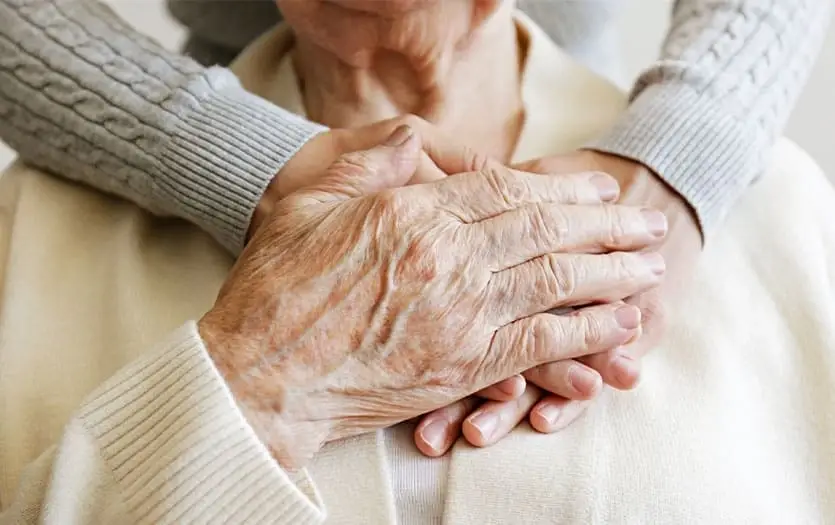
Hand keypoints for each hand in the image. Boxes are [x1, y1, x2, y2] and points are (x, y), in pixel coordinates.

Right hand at [199, 127, 666, 469]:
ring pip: (557, 282)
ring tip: (651, 267)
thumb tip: (424, 147)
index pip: (508, 189)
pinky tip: (620, 326)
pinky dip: (587, 333)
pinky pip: (542, 343)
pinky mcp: (462, 366)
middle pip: (546, 231)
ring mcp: (460, 314)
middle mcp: (447, 258)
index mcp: (412, 211)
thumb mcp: (306, 198)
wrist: (258, 376)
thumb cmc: (274, 287)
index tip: (597, 189)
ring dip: (612, 273)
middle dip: (606, 225)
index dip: (562, 188)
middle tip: (646, 221)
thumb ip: (370, 162)